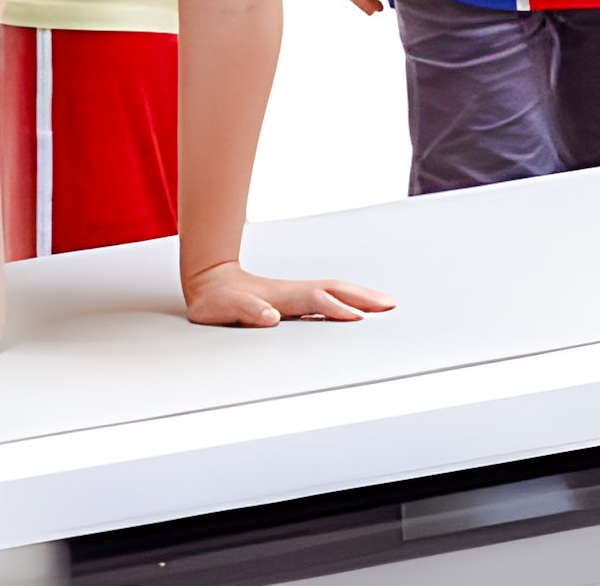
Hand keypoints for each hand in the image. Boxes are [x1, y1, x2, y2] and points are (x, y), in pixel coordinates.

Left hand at [183, 260, 394, 327]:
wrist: (209, 280)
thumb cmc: (217, 298)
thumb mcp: (226, 309)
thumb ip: (248, 311)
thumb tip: (270, 317)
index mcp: (283, 295)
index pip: (317, 301)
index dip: (337, 310)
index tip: (358, 319)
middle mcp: (295, 291)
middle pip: (336, 290)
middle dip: (364, 297)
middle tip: (390, 306)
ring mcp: (297, 293)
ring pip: (336, 291)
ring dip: (361, 296)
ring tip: (385, 305)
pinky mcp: (295, 299)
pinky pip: (329, 298)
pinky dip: (348, 301)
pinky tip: (356, 309)